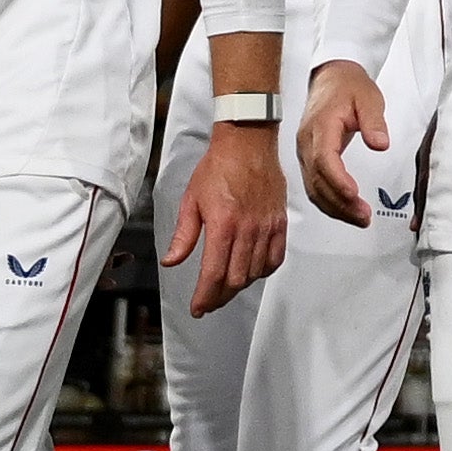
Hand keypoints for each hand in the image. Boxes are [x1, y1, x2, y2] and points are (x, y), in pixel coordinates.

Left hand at [168, 117, 285, 314]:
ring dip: (238, 286)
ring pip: (255, 272)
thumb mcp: (191, 200)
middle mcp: (247, 229)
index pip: (214, 274)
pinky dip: (263, 271)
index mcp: (223, 224)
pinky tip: (251, 272)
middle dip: (219, 297)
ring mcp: (266, 227)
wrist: (247, 142)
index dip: (204, 297)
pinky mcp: (280, 222)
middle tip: (208, 301)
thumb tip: (171, 261)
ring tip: (225, 288)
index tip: (197, 308)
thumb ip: (183, 236)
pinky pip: (275, 258)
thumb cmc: (218, 167)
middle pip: (235, 280)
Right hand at [295, 58, 395, 227]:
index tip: (354, 195)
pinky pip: (314, 186)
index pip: (324, 159)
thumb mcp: (369, 97)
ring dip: (335, 208)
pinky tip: (346, 211)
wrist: (331, 78)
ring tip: (360, 219)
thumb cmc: (349, 87)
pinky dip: (328, 202)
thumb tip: (380, 144)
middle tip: (364, 216)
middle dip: (340, 203)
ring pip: (314, 188)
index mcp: (321, 126)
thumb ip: (374, 121)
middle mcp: (307, 143)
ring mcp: (305, 152)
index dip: (338, 180)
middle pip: (318, 180)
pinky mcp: (308, 159)